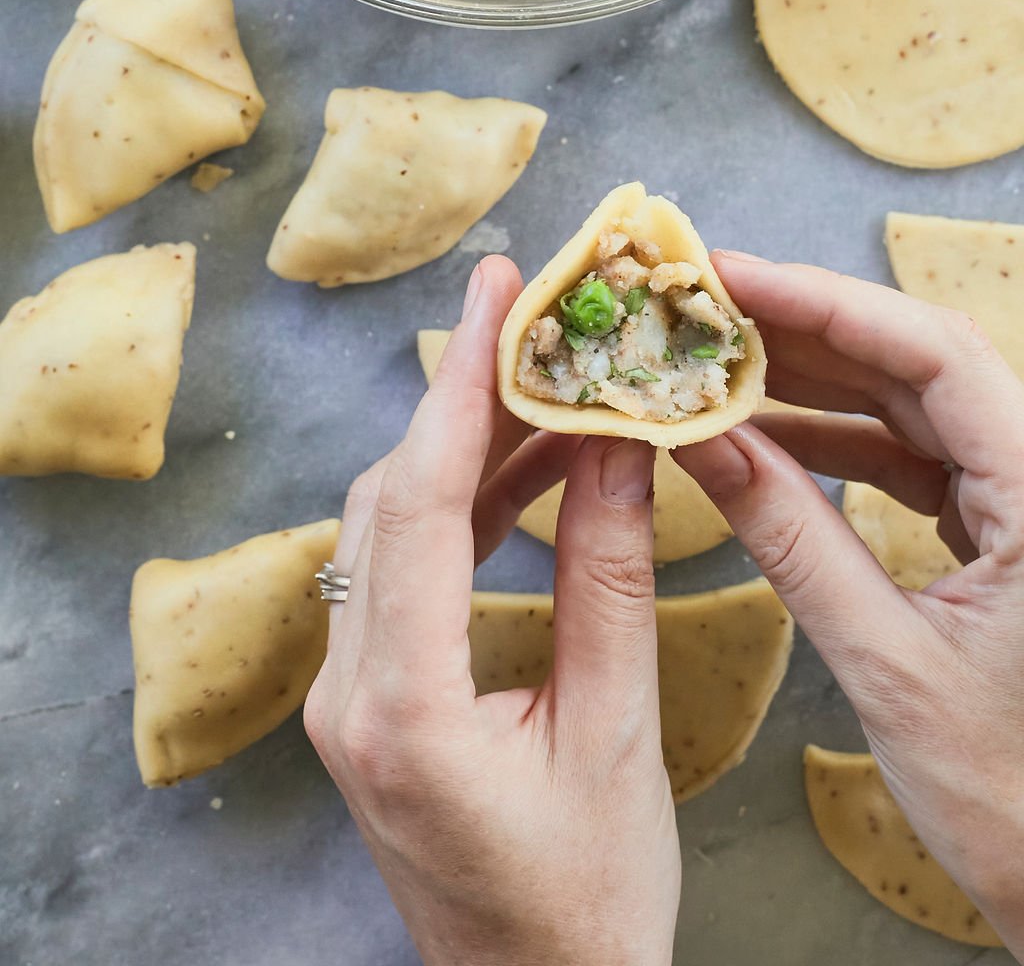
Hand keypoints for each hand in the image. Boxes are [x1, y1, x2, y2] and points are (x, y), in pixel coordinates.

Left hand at [305, 256, 680, 965]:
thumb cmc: (589, 902)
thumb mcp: (616, 734)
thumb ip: (609, 580)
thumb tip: (617, 445)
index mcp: (403, 709)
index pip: (420, 505)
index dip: (461, 387)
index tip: (496, 292)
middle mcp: (349, 697)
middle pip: (389, 500)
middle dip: (458, 397)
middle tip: (523, 314)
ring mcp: (346, 702)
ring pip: (386, 528)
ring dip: (461, 451)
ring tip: (543, 386)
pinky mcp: (368, 704)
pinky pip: (398, 572)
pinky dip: (458, 509)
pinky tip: (521, 475)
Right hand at [672, 252, 1023, 955]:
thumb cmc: (1011, 798)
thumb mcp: (888, 663)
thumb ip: (792, 539)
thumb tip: (701, 439)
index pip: (935, 355)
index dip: (826, 302)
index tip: (729, 278)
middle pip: (919, 361)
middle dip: (805, 326)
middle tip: (700, 304)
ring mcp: (1022, 500)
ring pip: (911, 402)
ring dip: (811, 377)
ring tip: (712, 359)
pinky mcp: (998, 527)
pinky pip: (910, 454)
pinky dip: (833, 438)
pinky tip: (759, 432)